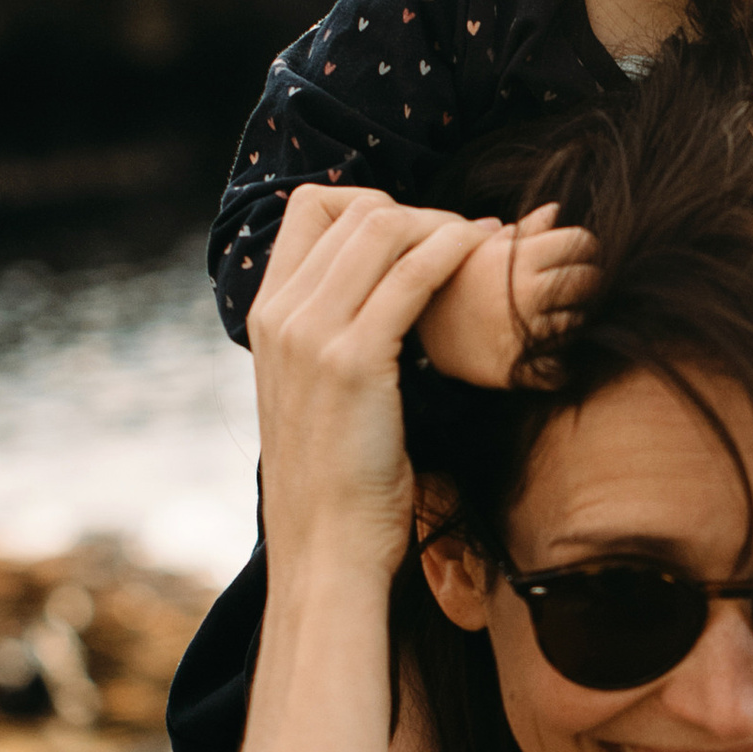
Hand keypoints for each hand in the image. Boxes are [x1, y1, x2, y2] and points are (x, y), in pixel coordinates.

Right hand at [246, 186, 492, 589]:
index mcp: (266, 316)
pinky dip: (456, 251)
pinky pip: (412, 275)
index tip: (420, 233)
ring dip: (445, 225)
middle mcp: (281, 315)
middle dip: (422, 211)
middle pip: (353, 209)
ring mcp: (312, 334)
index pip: (309, 209)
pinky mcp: (354, 361)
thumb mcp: (315, 394)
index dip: (372, 203)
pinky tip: (486, 254)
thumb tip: (373, 306)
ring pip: (384, 229)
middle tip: (469, 236)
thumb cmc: (336, 482)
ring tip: (485, 244)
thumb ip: (328, 340)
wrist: (325, 547)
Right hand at [414, 204, 599, 384]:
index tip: (576, 256)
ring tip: (550, 317)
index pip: (579, 242)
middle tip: (572, 288)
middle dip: (586, 282)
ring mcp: (525, 331)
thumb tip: (556, 209)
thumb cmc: (455, 286)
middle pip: (589, 280)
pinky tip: (544, 351)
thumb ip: (522, 230)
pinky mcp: (524, 368)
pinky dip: (560, 361)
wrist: (420, 339)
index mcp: (515, 259)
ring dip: (572, 320)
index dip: (583, 247)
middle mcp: (525, 292)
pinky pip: (564, 365)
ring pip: (579, 321)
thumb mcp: (479, 250)